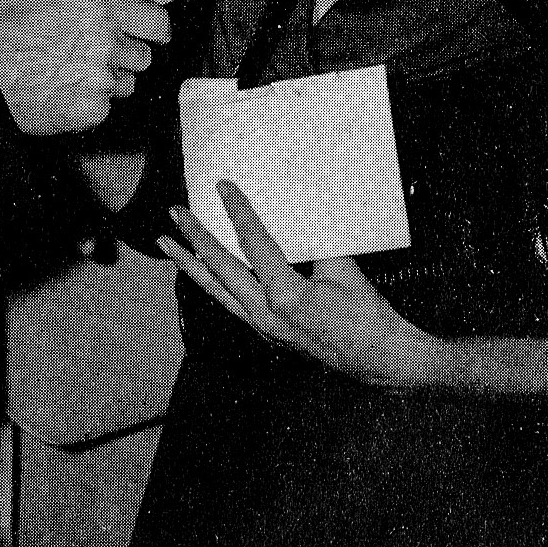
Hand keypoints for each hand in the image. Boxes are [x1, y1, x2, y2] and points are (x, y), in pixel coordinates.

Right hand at [0, 0, 170, 135]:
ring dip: (109, 80)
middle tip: (91, 52)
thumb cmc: (1, 30)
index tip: (144, 33)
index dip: (154, 28)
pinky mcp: (92, 111)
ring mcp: (101, 80)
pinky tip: (63, 93)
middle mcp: (107, 44)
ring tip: (72, 72)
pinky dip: (91, 105)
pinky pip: (107, 108)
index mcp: (100, 9)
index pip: (159, 22)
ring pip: (127, 84)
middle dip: (125, 54)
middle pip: (144, 56)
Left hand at [156, 181, 434, 387]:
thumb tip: (295, 213)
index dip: (238, 212)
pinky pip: (230, 304)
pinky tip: (203, 271)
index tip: (223, 186)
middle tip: (174, 213)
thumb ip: (314, 241)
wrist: (380, 360)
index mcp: (285, 296)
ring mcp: (262, 328)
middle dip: (193, 239)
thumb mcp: (342, 269)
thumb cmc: (367, 315)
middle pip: (219, 270)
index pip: (254, 245)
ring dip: (191, 265)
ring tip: (167, 244)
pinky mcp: (266, 334)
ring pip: (216, 292)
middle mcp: (265, 315)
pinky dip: (213, 284)